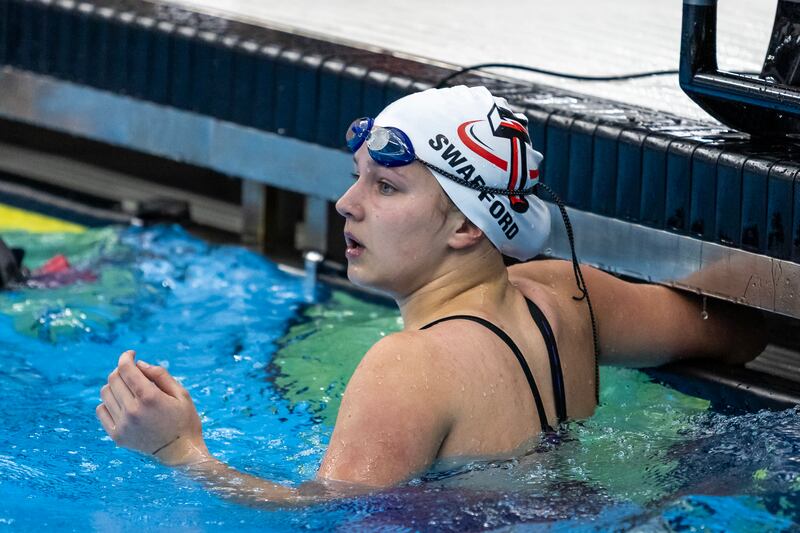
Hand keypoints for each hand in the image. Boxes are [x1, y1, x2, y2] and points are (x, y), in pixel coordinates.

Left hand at [96, 350, 209, 465]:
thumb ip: (160, 375)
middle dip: (122, 370)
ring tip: (128, 388)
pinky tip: (122, 403)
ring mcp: (123, 424)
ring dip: (115, 385)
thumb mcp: (181, 393)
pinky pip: (101, 410)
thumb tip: (138, 364)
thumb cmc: (185, 420)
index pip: (126, 369)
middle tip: (132, 372)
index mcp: (149, 397)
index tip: (131, 354)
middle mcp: (132, 410)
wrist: (181, 453)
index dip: (126, 357)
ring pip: (105, 393)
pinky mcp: (117, 436)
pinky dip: (108, 402)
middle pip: (114, 379)